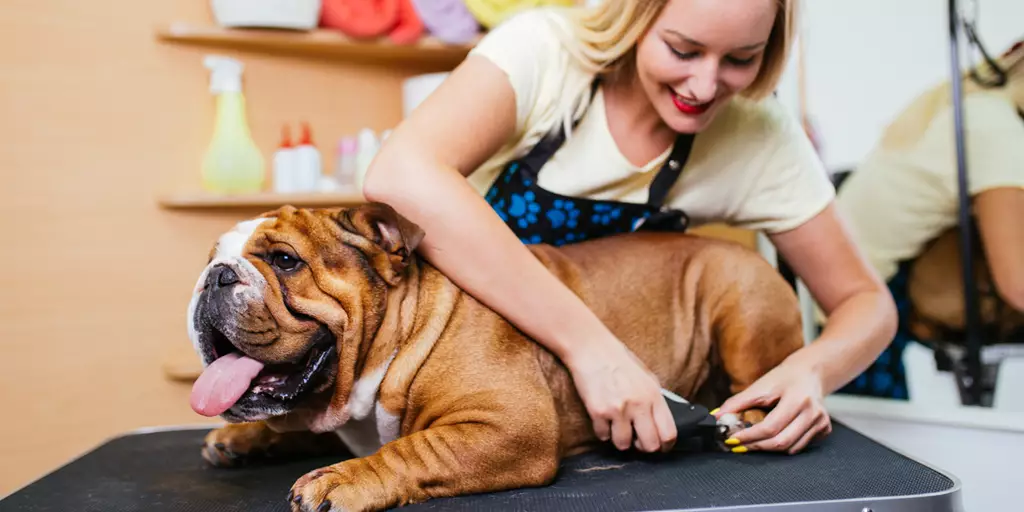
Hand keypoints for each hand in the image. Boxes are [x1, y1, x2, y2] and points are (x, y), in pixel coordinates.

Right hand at [565, 337, 676, 452]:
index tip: (661, 446)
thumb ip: (655, 401)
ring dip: (620, 440)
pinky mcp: (598, 412)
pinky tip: (603, 418)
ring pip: (623, 445)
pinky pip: (603, 436)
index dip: (666, 445)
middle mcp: (638, 405)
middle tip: (637, 440)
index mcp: (654, 395)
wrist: (592, 349)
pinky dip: (603, 431)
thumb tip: (661, 424)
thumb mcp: (646, 378)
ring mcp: (618, 410)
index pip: (668, 433)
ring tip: (617, 426)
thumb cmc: (619, 362)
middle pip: (650, 445)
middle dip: (643, 447)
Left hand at [716, 360, 831, 454]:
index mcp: (797, 399)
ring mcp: (820, 422)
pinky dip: (783, 445)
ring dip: (768, 448)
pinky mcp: (824, 429)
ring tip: (752, 440)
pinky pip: (799, 446)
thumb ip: (738, 403)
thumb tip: (717, 417)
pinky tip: (773, 436)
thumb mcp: (760, 386)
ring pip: (790, 448)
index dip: (749, 436)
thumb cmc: (784, 378)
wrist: (809, 373)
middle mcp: (813, 413)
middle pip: (781, 442)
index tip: (732, 439)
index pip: (770, 427)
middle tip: (738, 444)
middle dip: (756, 446)